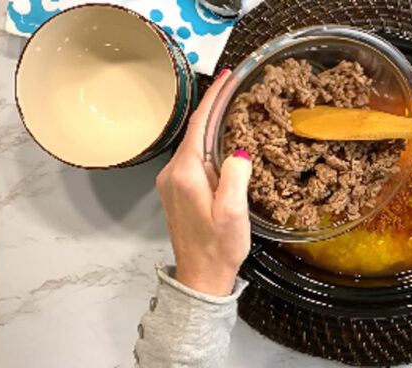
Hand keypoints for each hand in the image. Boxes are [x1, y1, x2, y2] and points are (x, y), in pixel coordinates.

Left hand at [156, 70, 251, 295]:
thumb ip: (235, 174)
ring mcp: (173, 182)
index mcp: (186, 173)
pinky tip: (223, 139)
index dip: (214, 97)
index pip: (199, 124)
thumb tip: (238, 149)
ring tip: (233, 107)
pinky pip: (194, 157)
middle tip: (235, 86)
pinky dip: (208, 141)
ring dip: (211, 124)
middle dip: (214, 106)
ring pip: (194, 143)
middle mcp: (173, 173)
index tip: (228, 77)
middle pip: (194, 130)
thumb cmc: (219, 246)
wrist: (201, 276)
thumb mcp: (233, 211)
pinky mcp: (178, 191)